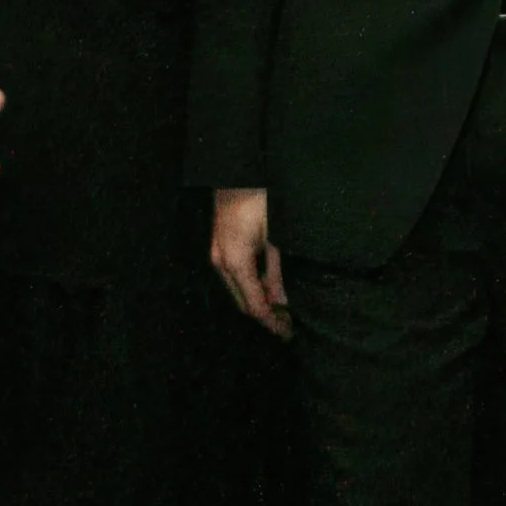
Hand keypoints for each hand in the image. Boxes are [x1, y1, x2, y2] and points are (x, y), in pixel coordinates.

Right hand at [211, 183, 292, 335]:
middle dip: (265, 315)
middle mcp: (221, 263)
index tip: (287, 333)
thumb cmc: (260, 201)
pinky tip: (267, 285)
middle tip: (288, 325)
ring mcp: (217, 254)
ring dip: (257, 300)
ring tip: (282, 308)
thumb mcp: (275, 238)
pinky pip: (235, 275)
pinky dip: (250, 284)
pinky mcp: (219, 245)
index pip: (253, 305)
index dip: (271, 322)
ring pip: (237, 289)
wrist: (237, 171)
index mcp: (235, 263)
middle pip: (242, 301)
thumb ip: (276, 272)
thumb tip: (282, 301)